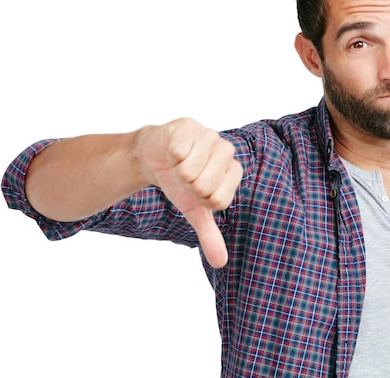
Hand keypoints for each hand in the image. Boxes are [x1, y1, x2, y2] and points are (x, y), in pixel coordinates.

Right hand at [136, 118, 242, 267]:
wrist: (155, 157)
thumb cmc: (180, 183)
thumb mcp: (195, 210)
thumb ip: (210, 235)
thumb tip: (221, 263)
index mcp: (234, 172)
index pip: (218, 200)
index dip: (200, 200)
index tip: (195, 191)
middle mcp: (227, 151)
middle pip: (203, 185)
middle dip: (187, 185)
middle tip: (185, 175)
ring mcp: (209, 136)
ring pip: (190, 169)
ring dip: (176, 170)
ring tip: (178, 163)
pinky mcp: (189, 126)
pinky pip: (178, 152)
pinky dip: (168, 156)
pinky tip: (172, 150)